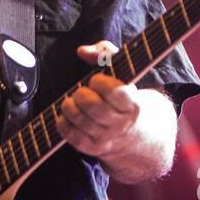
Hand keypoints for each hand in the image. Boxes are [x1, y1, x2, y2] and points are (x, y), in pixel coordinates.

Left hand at [58, 41, 141, 159]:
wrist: (136, 136)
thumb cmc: (124, 98)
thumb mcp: (124, 74)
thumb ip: (106, 53)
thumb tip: (82, 51)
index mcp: (132, 104)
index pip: (114, 92)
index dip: (100, 82)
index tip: (96, 80)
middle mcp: (121, 124)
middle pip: (93, 106)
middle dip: (81, 94)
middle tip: (82, 92)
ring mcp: (106, 138)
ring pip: (79, 120)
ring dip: (69, 106)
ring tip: (74, 102)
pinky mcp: (92, 149)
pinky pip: (70, 135)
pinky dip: (63, 122)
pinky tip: (69, 116)